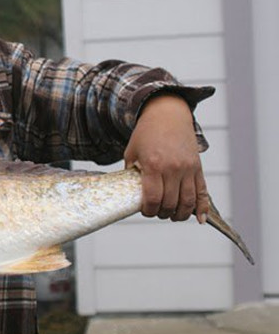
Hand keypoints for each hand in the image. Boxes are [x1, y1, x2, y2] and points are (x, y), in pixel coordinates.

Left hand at [124, 93, 209, 222]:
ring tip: (172, 215)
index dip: (148, 210)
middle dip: (162, 213)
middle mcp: (173, 168)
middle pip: (170, 203)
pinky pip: (203, 193)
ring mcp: (188, 169)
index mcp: (153, 165)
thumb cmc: (147, 133)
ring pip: (188, 202)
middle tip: (157, 212)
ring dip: (180, 214)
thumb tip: (131, 193)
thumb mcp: (132, 152)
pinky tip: (199, 219)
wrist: (167, 114)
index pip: (153, 199)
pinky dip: (202, 208)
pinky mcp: (198, 168)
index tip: (145, 211)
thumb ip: (131, 173)